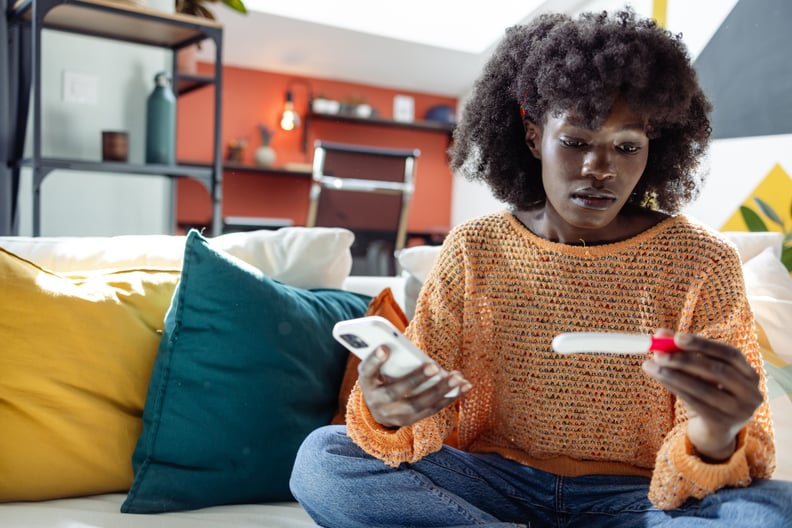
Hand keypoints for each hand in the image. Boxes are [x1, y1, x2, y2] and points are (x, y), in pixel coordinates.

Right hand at [358, 345, 471, 427]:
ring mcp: (394, 415)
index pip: (366, 371)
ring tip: (458, 377)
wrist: (377, 410)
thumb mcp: (376, 368)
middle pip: (396, 392)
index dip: (374, 360)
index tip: (385, 348)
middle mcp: (377, 402)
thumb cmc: (380, 378)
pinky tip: (464, 386)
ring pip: (418, 404)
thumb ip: (385, 357)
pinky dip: (449, 397)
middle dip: (416, 379)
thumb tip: (400, 343)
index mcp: (367, 383)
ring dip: (440, 390)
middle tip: (434, 366)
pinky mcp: (410, 421)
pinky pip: (432, 410)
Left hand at [642, 329, 761, 461]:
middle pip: (718, 370)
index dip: (704, 344)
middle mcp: (751, 393)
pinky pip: (695, 403)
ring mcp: (739, 411)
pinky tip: (659, 378)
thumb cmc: (706, 396)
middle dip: (685, 359)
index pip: (730, 354)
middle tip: (658, 353)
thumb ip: (682, 352)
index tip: (677, 337)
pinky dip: (674, 388)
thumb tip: (660, 333)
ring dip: (673, 375)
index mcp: (750, 375)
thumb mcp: (697, 374)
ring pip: (703, 388)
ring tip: (650, 365)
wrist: (712, 434)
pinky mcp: (723, 425)